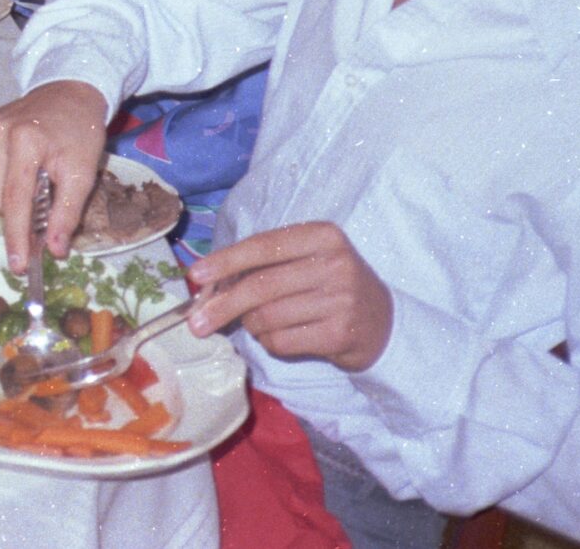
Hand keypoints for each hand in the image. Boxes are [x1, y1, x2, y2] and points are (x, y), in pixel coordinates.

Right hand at [0, 82, 110, 268]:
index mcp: (27, 139)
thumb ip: (67, 212)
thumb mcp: (84, 173)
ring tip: (26, 176)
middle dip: (15, 211)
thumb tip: (53, 250)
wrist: (67, 93)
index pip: (15, 199)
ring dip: (2, 195)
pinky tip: (10, 166)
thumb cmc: (78, 133)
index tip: (18, 264)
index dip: (17, 236)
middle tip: (39, 198)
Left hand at [184, 222, 394, 371]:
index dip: (225, 261)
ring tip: (261, 324)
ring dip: (251, 325)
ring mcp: (340, 300)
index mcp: (322, 235)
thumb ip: (262, 264)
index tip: (196, 275)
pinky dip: (269, 343)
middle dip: (222, 305)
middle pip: (260, 286)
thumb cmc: (330, 285)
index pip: (262, 246)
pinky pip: (281, 341)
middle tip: (196, 323)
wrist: (383, 323)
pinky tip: (283, 337)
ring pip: (267, 317)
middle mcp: (334, 264)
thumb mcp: (305, 260)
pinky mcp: (340, 334)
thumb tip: (208, 286)